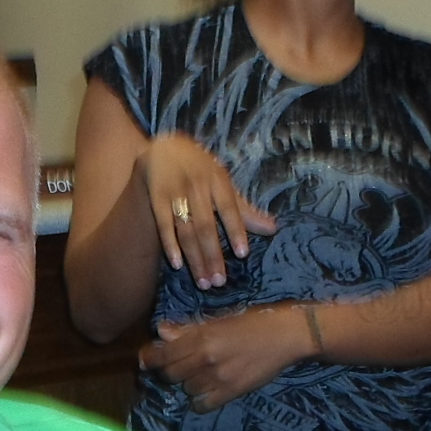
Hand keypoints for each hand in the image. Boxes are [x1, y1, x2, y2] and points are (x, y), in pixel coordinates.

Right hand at [141, 135, 274, 289]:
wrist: (165, 149)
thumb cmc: (201, 170)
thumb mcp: (224, 184)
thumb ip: (245, 210)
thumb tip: (272, 229)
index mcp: (217, 180)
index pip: (229, 208)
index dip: (236, 230)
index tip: (242, 254)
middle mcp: (196, 186)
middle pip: (205, 226)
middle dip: (213, 255)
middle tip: (219, 281)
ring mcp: (175, 193)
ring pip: (186, 230)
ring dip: (194, 258)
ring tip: (203, 282)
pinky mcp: (157, 199)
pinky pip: (163, 225)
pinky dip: (170, 245)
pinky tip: (177, 264)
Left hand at [141, 308, 315, 411]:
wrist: (286, 336)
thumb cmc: (253, 321)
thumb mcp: (219, 320)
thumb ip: (188, 329)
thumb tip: (160, 332)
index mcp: (201, 338)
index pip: (163, 354)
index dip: (150, 358)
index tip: (144, 360)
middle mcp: (206, 360)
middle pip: (171, 374)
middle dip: (169, 370)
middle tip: (176, 365)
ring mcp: (218, 379)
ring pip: (186, 389)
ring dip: (187, 383)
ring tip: (198, 374)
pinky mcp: (231, 392)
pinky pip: (202, 405)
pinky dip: (199, 400)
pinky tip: (205, 390)